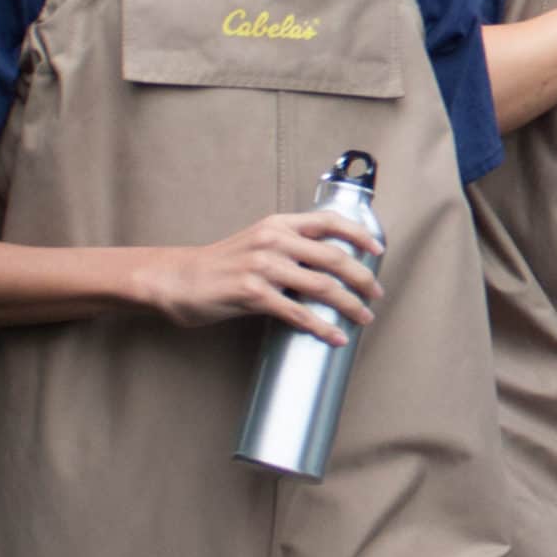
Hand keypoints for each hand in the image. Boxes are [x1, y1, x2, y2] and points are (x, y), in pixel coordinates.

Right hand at [132, 211, 381, 345]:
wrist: (178, 279)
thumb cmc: (221, 265)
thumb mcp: (258, 242)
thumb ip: (291, 246)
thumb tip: (330, 264)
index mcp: (278, 224)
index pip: (329, 221)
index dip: (358, 235)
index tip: (378, 250)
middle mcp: (274, 240)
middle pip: (334, 257)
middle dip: (362, 278)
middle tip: (377, 294)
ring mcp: (263, 266)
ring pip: (322, 286)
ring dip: (349, 305)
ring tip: (364, 318)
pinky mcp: (253, 294)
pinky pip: (297, 312)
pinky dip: (321, 326)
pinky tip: (334, 336)